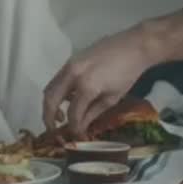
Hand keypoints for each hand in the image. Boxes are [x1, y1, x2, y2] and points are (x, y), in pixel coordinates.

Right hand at [42, 27, 158, 137]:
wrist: (134, 46)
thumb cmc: (128, 73)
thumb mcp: (112, 97)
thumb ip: (93, 113)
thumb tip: (81, 127)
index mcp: (86, 86)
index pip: (73, 113)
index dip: (74, 128)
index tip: (78, 137)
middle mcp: (72, 75)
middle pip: (50, 99)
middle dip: (48, 117)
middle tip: (54, 130)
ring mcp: (69, 65)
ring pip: (50, 88)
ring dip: (50, 104)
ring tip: (59, 116)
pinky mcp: (70, 61)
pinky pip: (57, 79)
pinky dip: (58, 92)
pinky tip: (69, 100)